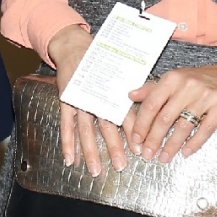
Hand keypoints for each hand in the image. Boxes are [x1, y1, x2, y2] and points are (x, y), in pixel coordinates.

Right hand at [49, 24, 127, 175]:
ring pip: (86, 130)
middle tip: (121, 166)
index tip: (141, 150)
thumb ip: (135, 91)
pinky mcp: (66, 101)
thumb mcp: (121, 72)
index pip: (125, 116)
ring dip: (90, 151)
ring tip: (95, 170)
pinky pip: (66, 125)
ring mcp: (79, 100)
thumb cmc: (101, 61)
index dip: (133, 134)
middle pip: (106, 126)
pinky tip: (70, 159)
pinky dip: (67, 143)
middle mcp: (97, 97)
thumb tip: (150, 108)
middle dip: (114, 147)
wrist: (74, 47)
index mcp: (113, 91)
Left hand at [126, 58, 216, 162]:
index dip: (141, 125)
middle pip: (165, 118)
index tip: (136, 139)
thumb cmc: (199, 79)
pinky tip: (186, 152)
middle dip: (153, 139)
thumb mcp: (174, 79)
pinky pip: (206, 129)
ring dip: (172, 145)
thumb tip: (131, 95)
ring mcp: (205, 95)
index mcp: (171, 79)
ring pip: (184, 126)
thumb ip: (152, 89)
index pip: (151, 105)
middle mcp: (187, 86)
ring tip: (164, 157)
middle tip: (147, 154)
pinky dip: (194, 143)